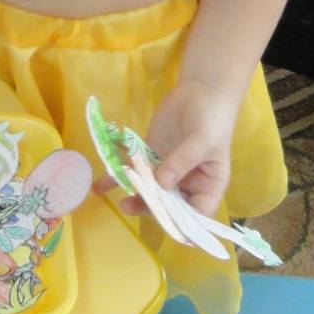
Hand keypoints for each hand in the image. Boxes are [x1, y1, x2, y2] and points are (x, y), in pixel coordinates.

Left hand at [107, 81, 238, 219]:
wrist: (199, 92)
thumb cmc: (211, 120)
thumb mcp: (203, 140)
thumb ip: (183, 161)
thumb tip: (162, 183)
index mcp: (208, 186)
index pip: (197, 213)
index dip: (181, 221)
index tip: (162, 219)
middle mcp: (186, 184)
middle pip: (168, 205)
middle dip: (150, 208)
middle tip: (130, 206)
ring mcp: (166, 171)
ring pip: (149, 190)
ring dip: (133, 195)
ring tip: (117, 201)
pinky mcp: (150, 157)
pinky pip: (135, 170)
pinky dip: (119, 176)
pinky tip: (102, 184)